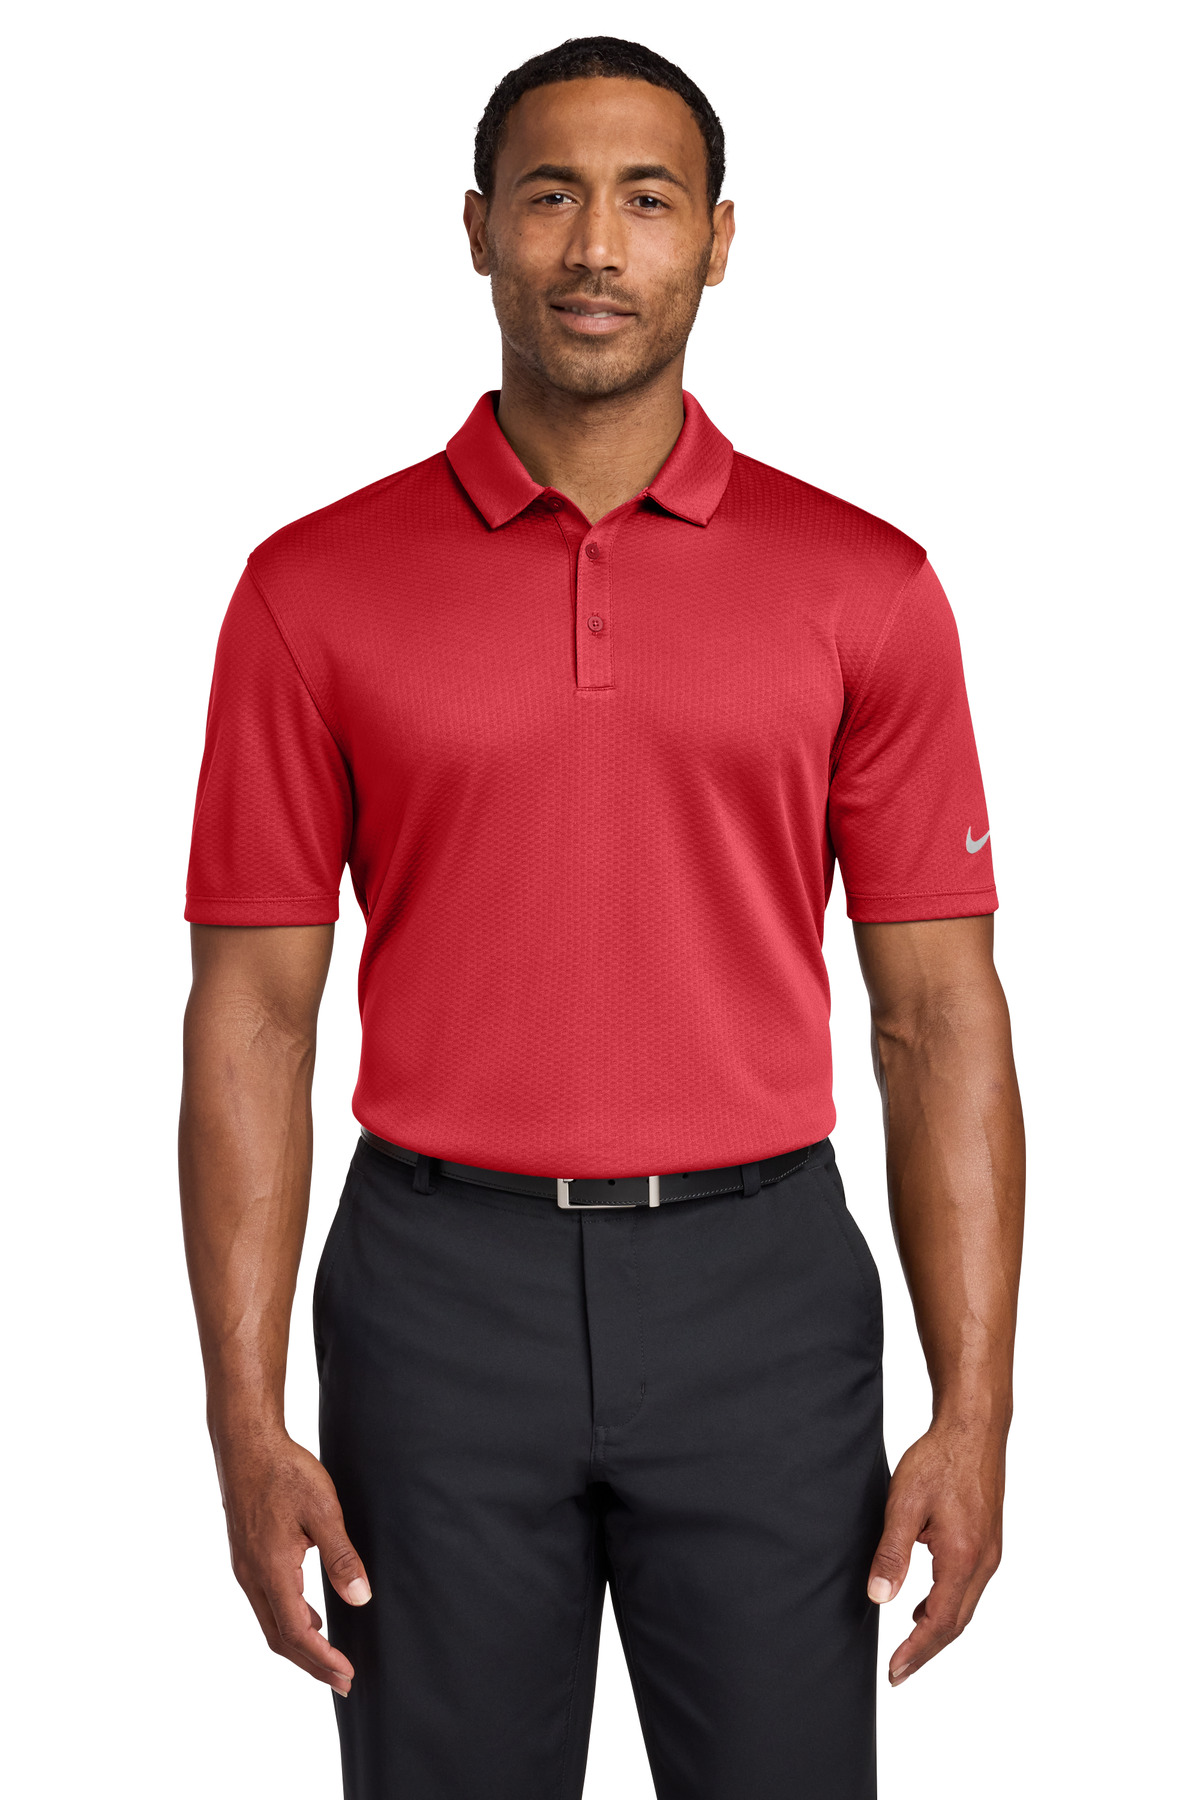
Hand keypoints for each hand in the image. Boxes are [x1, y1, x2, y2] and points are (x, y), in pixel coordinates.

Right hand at [217, 1430, 371, 1696]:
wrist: (246, 1444)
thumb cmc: (285, 1472)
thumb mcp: (323, 1511)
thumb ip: (342, 1557)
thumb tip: (360, 1600)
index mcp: (271, 1570)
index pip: (296, 1632)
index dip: (322, 1658)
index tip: (347, 1674)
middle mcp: (252, 1576)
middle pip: (279, 1638)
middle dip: (311, 1664)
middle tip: (343, 1681)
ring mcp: (245, 1568)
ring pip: (270, 1623)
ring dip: (300, 1646)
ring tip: (329, 1659)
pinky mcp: (246, 1557)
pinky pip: (266, 1604)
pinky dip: (289, 1622)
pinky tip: (310, 1618)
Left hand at [866, 1419, 1003, 1684]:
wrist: (974, 1428)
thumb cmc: (940, 1460)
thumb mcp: (904, 1504)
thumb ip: (892, 1553)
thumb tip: (879, 1598)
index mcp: (963, 1557)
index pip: (940, 1621)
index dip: (917, 1651)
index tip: (895, 1672)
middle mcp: (983, 1561)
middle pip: (957, 1622)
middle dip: (927, 1650)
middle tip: (899, 1670)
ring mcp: (990, 1552)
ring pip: (965, 1606)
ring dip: (938, 1628)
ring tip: (908, 1645)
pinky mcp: (988, 1541)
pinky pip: (969, 1587)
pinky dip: (948, 1605)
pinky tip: (926, 1603)